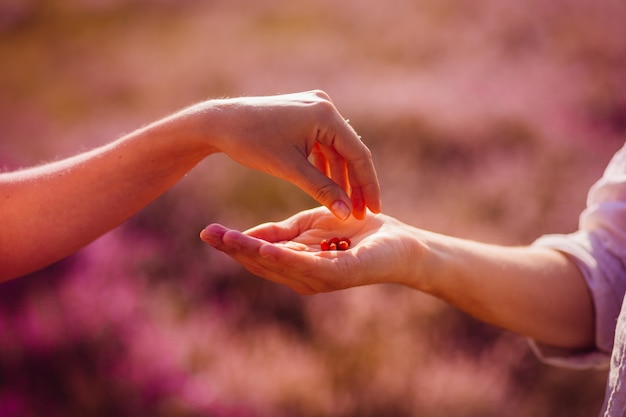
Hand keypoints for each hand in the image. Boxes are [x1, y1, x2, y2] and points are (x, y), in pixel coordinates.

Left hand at [191, 90, 380, 218]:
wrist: (220, 123)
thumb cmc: (252, 143)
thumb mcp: (290, 170)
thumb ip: (322, 190)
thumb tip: (347, 214)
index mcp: (325, 115)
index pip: (358, 154)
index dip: (367, 186)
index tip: (374, 211)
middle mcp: (325, 106)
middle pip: (350, 151)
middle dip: (355, 184)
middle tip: (362, 213)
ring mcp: (315, 109)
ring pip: (337, 150)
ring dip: (341, 177)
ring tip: (346, 206)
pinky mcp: (305, 115)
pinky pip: (323, 144)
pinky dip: (326, 166)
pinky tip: (329, 188)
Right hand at [200, 207, 421, 293]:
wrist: (399, 242)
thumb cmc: (356, 233)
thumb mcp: (310, 225)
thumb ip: (281, 232)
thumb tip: (247, 234)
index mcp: (296, 263)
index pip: (258, 255)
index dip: (233, 245)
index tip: (208, 232)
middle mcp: (303, 276)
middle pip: (262, 263)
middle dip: (234, 250)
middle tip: (208, 234)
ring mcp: (319, 279)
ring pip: (278, 265)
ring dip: (251, 253)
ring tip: (227, 240)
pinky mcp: (338, 274)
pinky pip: (305, 265)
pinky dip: (282, 258)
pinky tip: (264, 248)